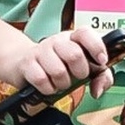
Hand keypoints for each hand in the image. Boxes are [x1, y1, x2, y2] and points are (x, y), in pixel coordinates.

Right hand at [0, 25, 115, 96]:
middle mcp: (57, 41)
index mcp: (72, 38)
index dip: (96, 47)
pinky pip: (41, 80)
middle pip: (74, 54)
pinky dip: (48, 88)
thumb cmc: (57, 66)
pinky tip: (47, 85)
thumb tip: (98, 90)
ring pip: (58, 70)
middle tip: (76, 76)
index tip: (100, 61)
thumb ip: (100, 78)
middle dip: (80, 72)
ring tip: (60, 82)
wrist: (24, 64)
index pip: (85, 33)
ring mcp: (41, 50)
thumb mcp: (81, 69)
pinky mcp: (27, 63)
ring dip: (62, 83)